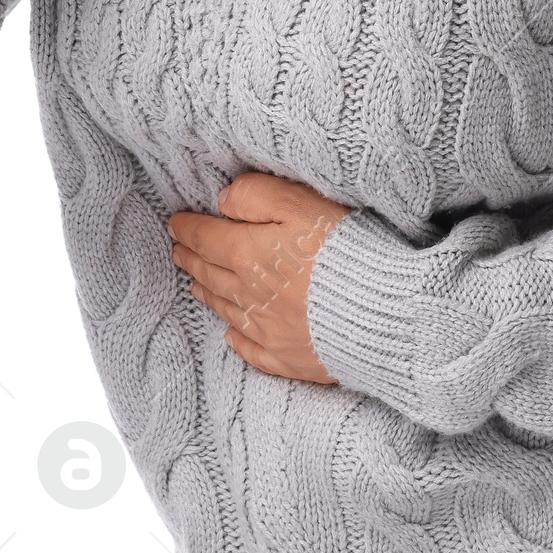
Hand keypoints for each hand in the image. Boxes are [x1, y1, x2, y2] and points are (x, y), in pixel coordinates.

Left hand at [167, 171, 352, 383]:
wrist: (379, 312)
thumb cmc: (343, 249)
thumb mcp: (300, 203)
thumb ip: (256, 195)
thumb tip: (223, 200)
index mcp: (248, 255)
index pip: (206, 239)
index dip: (187, 229)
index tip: (174, 224)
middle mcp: (249, 295)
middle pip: (211, 274)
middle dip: (192, 260)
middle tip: (178, 251)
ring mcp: (268, 330)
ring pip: (226, 309)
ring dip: (207, 293)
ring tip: (196, 284)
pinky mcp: (288, 358)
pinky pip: (251, 349)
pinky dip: (237, 339)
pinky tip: (233, 334)